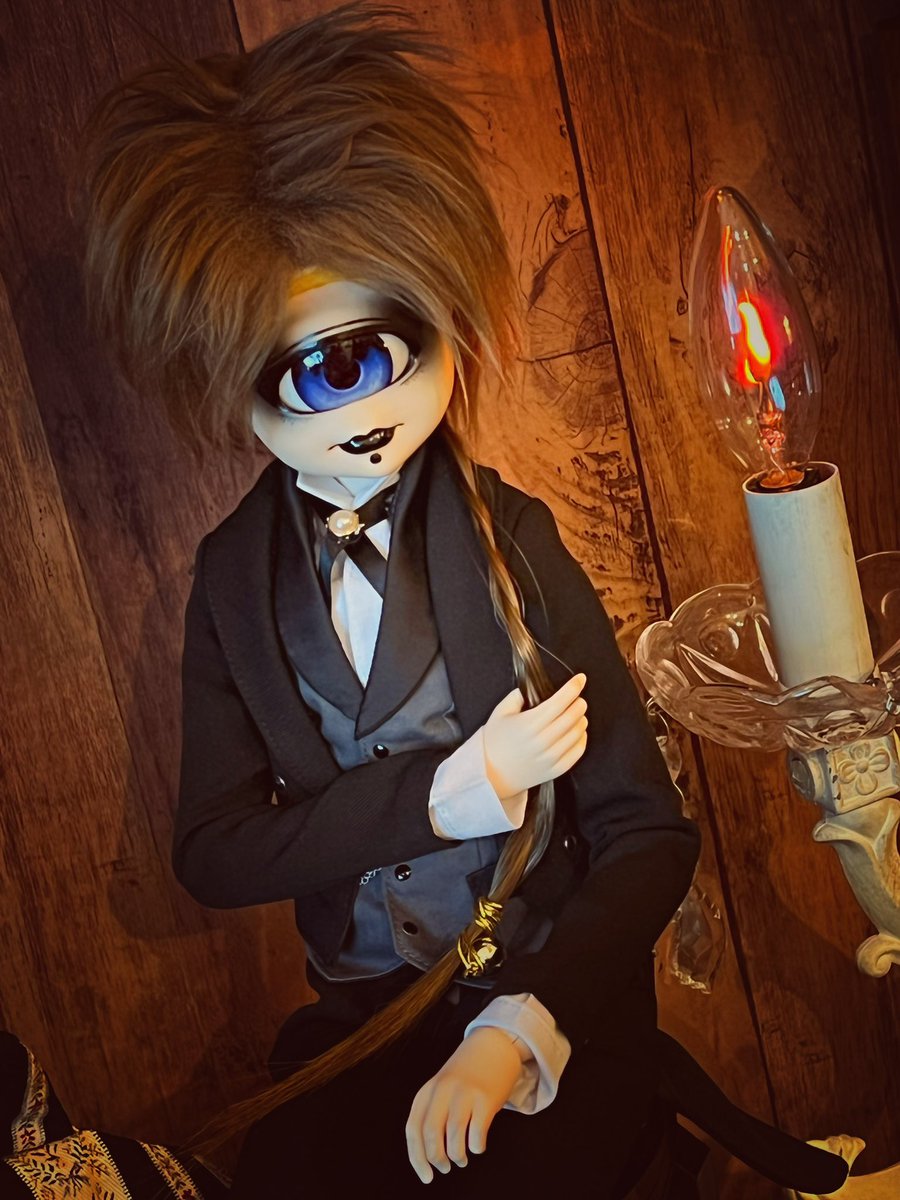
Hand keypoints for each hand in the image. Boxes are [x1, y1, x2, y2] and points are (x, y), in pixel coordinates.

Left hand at [405, 1027, 521, 1183]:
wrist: (492, 1045)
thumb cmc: (465, 1075)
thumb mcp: (440, 1088)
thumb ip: (432, 1114)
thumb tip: (429, 1157)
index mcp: (427, 1091)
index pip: (413, 1130)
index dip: (418, 1158)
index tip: (427, 1177)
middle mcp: (442, 1091)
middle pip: (431, 1135)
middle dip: (437, 1159)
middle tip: (445, 1167)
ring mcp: (464, 1093)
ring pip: (454, 1137)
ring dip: (457, 1156)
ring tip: (462, 1159)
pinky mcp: (486, 1098)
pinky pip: (477, 1133)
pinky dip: (476, 1146)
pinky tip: (477, 1145)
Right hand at [483, 673, 587, 800]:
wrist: (492, 776)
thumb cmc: (495, 743)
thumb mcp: (498, 715)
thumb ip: (514, 698)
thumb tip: (528, 688)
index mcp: (528, 725)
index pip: (559, 702)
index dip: (573, 688)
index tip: (580, 679)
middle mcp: (542, 741)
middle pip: (572, 716)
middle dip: (579, 703)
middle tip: (578, 697)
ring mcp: (551, 757)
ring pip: (578, 733)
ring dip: (581, 719)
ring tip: (577, 714)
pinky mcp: (556, 770)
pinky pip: (578, 752)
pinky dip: (582, 738)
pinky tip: (579, 732)